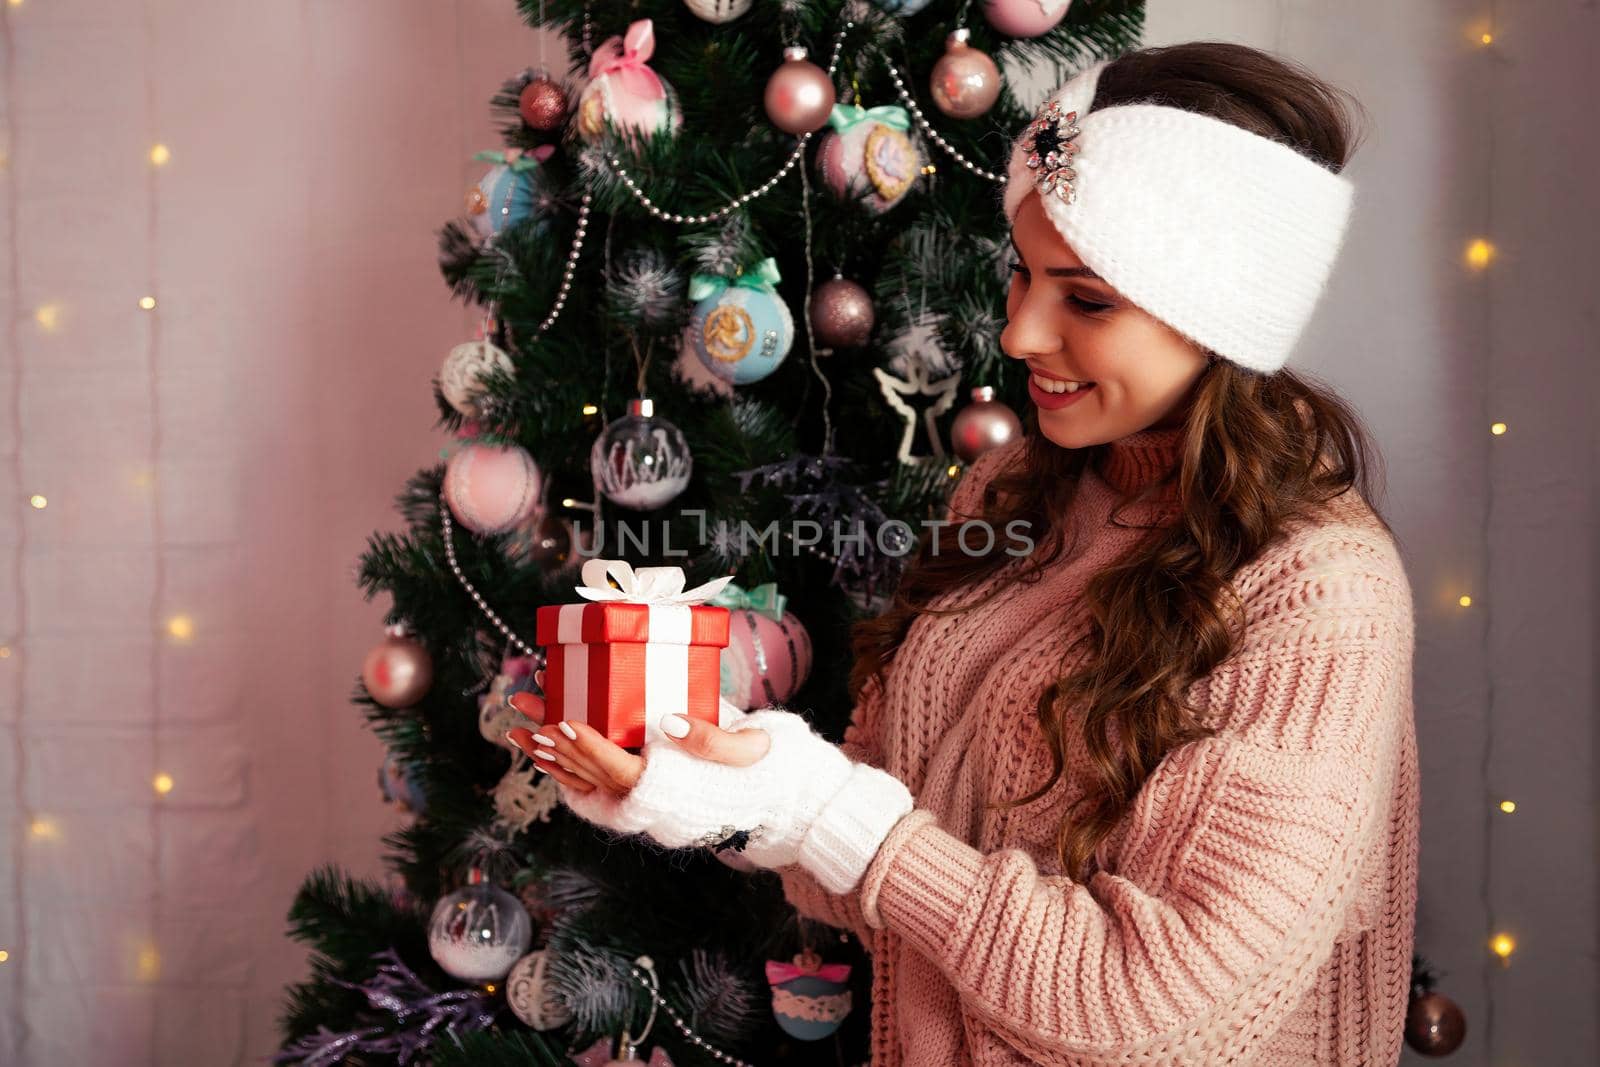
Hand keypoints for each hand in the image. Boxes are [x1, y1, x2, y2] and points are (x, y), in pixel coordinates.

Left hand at [503, 693, 770, 797]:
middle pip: (589, 769)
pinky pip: (593, 778)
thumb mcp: (750, 749)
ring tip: (515, 724)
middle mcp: (648, 796)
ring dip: (547, 749)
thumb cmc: (766, 768)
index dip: (589, 749)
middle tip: (522, 703)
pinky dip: (564, 763)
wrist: (775, 793)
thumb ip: (711, 738)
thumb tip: (667, 722)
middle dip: (552, 736)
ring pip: (584, 775)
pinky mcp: (642, 783)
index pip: (619, 771)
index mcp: (673, 787)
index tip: (564, 722)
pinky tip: (541, 744)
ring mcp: (642, 793)